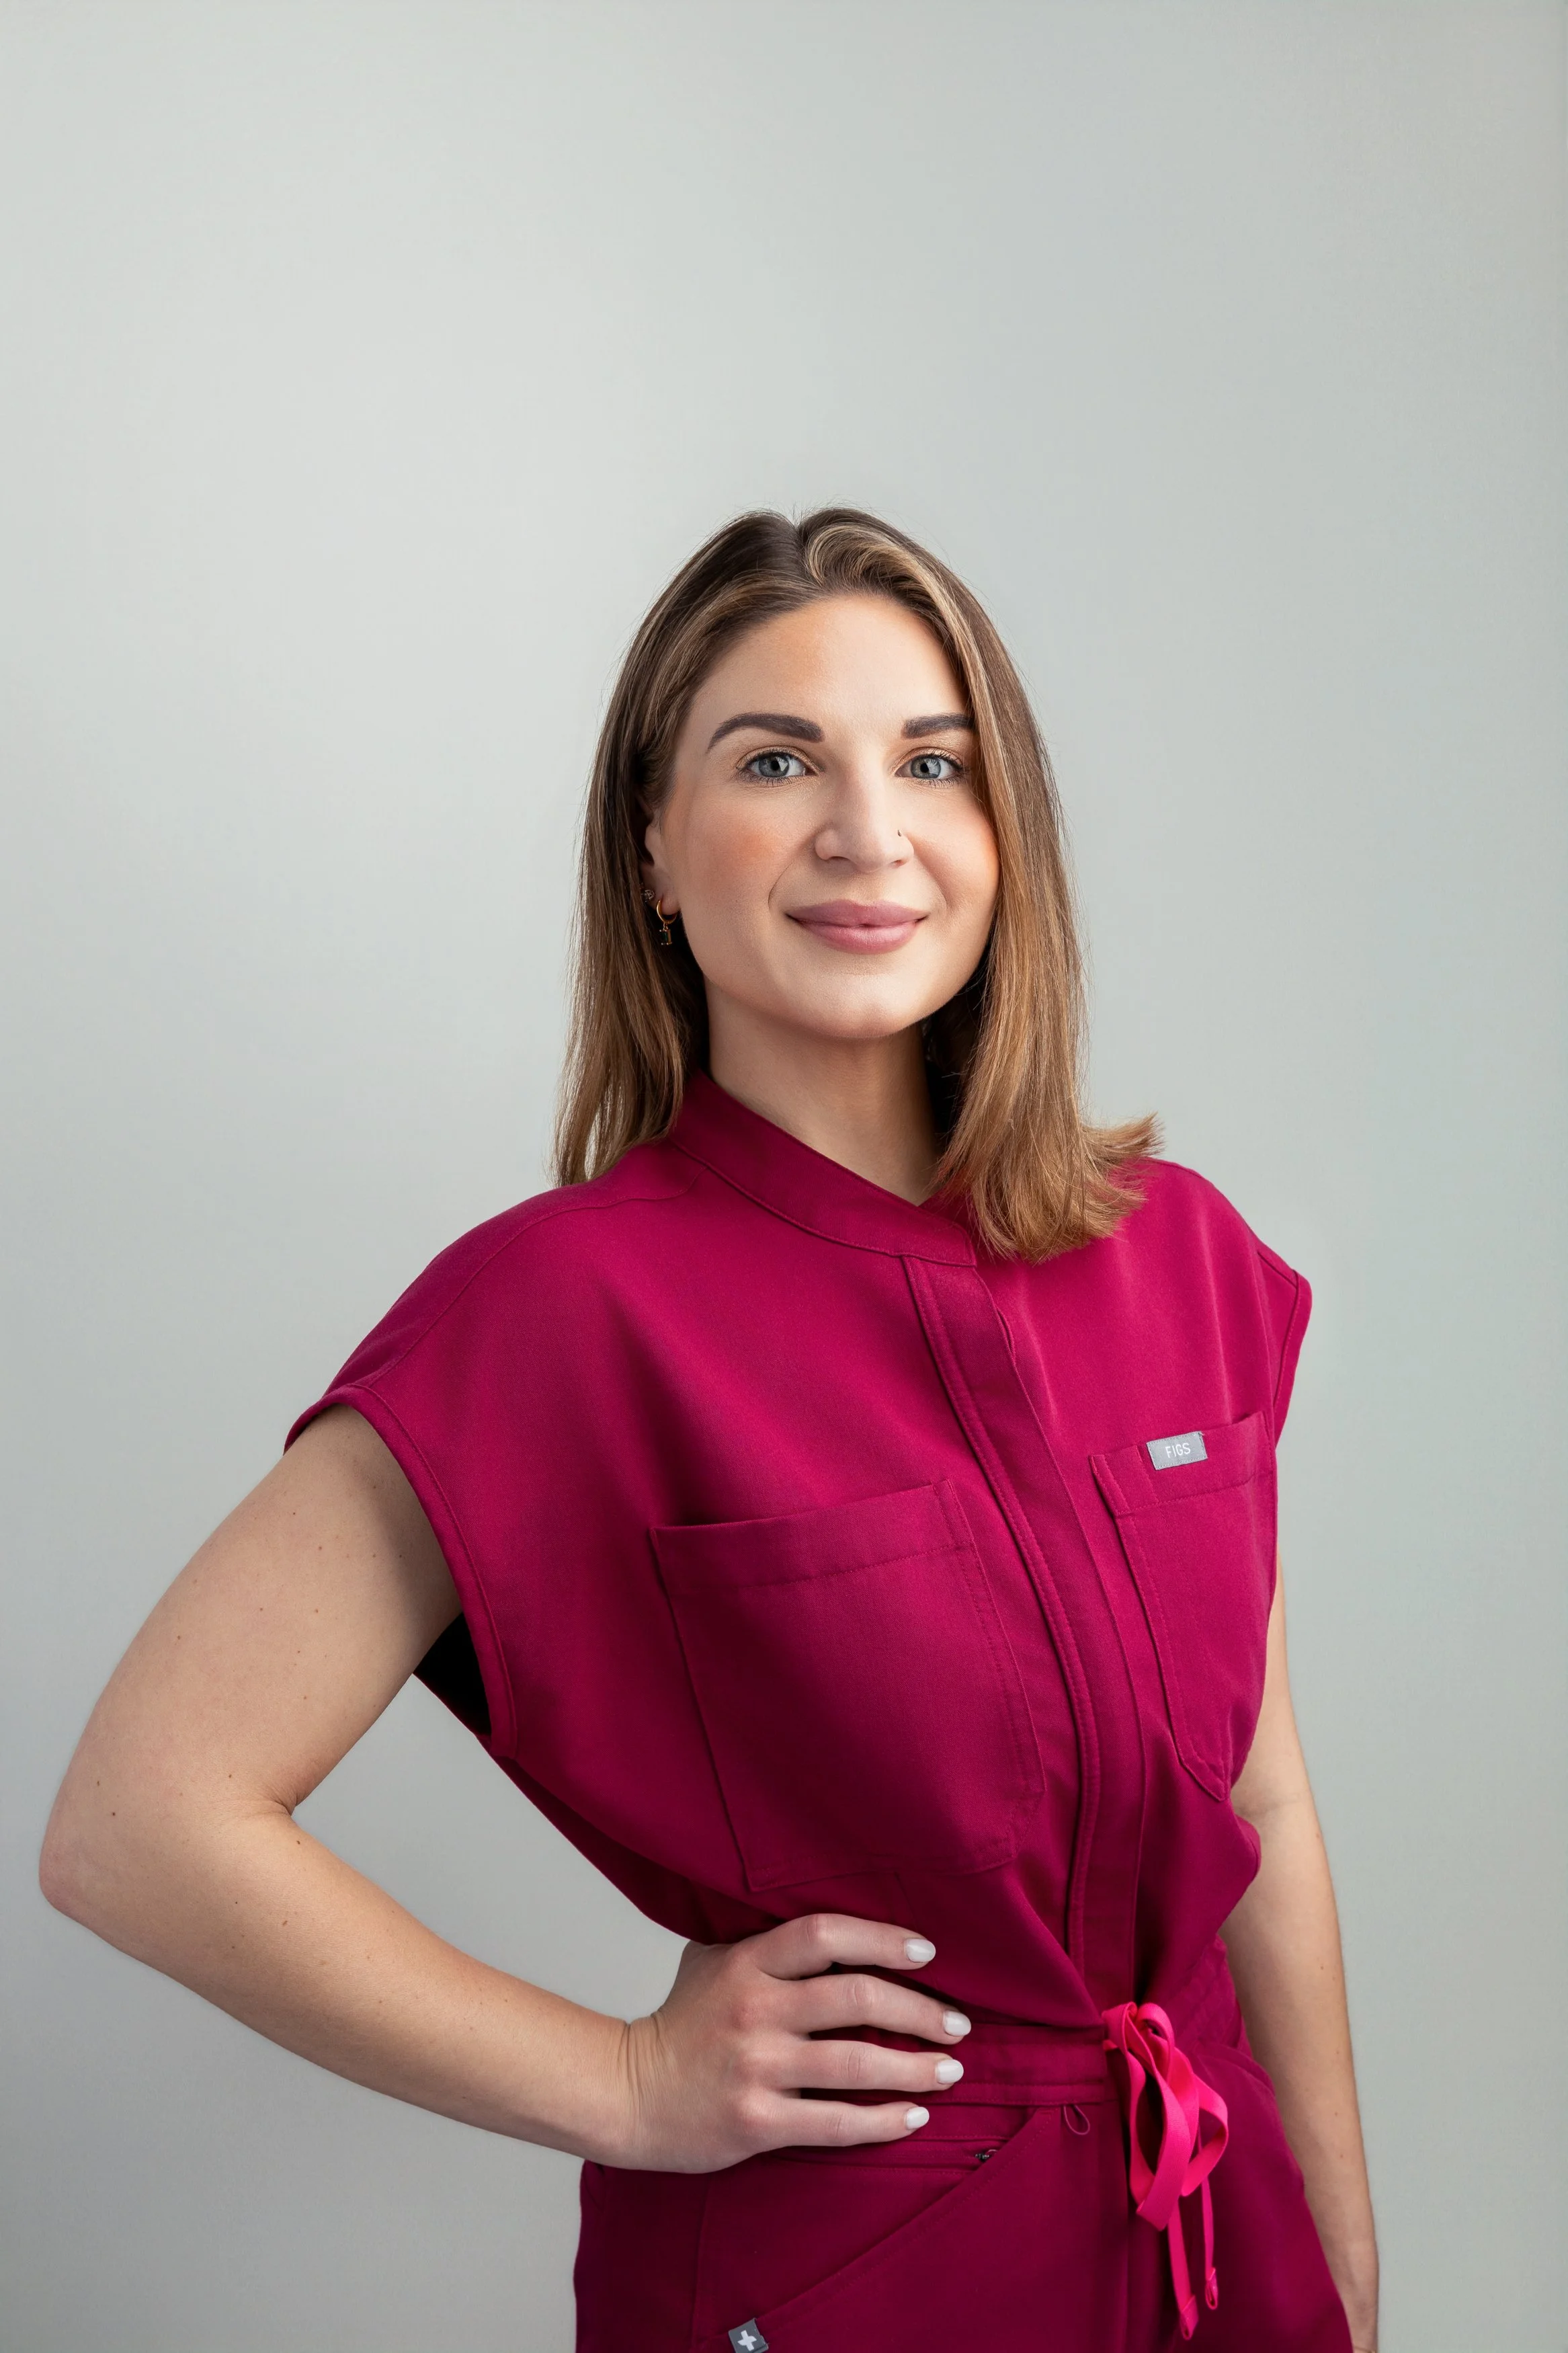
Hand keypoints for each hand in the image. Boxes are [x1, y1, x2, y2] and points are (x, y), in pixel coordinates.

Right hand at [610, 1912, 971, 2171]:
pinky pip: (836, 2123)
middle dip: (919, 2010)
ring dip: (915, 2068)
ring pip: (856, 2064)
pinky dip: (883, 2121)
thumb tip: (831, 1928)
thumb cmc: (678, 2024)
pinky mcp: (757, 2123)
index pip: (824, 1934)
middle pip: (856, 1998)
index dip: (881, 1938)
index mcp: (746, 1964)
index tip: (926, 1951)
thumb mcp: (709, 1962)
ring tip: (950, 2069)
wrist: (626, 2094)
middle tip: (958, 2023)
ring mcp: (755, 2068)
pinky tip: (914, 2116)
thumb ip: (761, 1942)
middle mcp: (754, 2010)